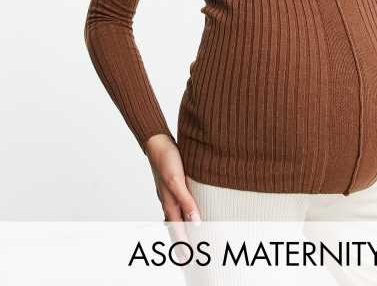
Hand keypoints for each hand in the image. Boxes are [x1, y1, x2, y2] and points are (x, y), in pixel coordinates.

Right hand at [144, 134, 201, 257]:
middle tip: (183, 256)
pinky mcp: (171, 183)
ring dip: (179, 228)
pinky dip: (180, 213)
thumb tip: (196, 222)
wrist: (157, 141)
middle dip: (179, 241)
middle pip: (174, 225)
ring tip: (184, 238)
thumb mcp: (177, 181)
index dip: (182, 244)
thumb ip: (186, 202)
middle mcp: (168, 199)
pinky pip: (176, 204)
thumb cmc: (166, 159)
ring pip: (174, 215)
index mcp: (169, 202)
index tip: (186, 258)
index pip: (177, 229)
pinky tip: (184, 210)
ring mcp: (168, 192)